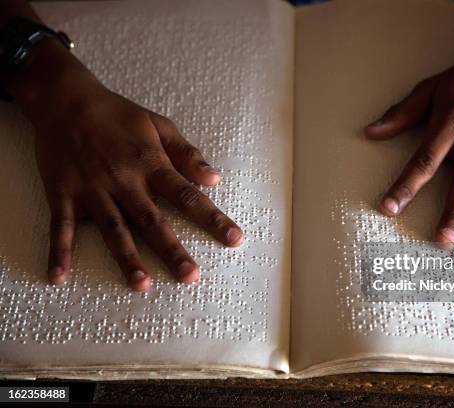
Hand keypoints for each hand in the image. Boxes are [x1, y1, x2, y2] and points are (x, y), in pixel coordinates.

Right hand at [9, 41, 242, 289]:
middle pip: (152, 220)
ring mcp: (92, 190)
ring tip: (142, 285)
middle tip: (190, 276)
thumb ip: (186, 154)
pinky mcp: (63, 194)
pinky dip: (59, 252)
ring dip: (127, 258)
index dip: (212, 219)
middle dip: (172, 249)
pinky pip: (60, 227)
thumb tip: (213, 179)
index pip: (188, 196)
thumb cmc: (118, 114)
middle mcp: (123, 181)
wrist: (65, 100)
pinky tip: (59, 278)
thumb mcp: (159, 125)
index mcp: (150, 164)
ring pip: (112, 229)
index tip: (234, 239)